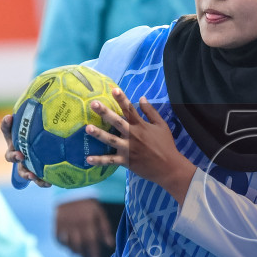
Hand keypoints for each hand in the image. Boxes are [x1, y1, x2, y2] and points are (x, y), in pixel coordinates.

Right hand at [0, 114, 50, 187]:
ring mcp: (26, 165)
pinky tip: (50, 182)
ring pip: (23, 172)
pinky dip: (42, 182)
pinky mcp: (36, 174)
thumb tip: (34, 99)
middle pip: (11, 157)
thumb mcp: (35, 126)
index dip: (6, 124)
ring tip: (33, 176)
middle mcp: (18, 154)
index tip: (9, 117)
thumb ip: (34, 115)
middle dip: (14, 156)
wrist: (45, 152)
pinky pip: (38, 180)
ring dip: (27, 174)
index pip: (7, 129)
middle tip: (20, 155)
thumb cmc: (38, 136)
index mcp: (15, 141)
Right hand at [55, 198, 115, 256]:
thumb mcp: (99, 214)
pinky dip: (63, 246)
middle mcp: (75, 223)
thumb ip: (105, 229)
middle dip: (85, 255)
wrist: (71, 191)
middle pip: (79, 245)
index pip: (91, 240)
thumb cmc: (88, 205)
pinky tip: (69, 248)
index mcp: (87, 221)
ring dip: (74, 252)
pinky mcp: (56, 224)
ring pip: (68, 243)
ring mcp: (64, 224)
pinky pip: (58, 239)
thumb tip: (110, 244)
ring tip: (80, 255)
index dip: (94, 252)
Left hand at [86, 89, 195, 203]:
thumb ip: (150, 111)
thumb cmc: (166, 145)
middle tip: (93, 104)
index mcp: (141, 126)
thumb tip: (141, 97)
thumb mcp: (161, 125)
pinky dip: (99, 160)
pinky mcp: (126, 161)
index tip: (114, 89)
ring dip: (99, 134)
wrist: (169, 167)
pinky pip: (110, 161)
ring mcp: (128, 149)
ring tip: (88, 128)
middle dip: (105, 112)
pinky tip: (88, 158)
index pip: (130, 109)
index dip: (122, 99)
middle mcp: (133, 136)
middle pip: (117, 122)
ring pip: (111, 140)